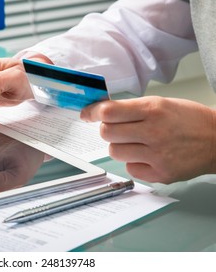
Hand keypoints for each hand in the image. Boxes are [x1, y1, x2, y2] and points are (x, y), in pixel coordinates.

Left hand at [81, 96, 215, 182]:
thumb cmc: (189, 119)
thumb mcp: (162, 103)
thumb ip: (132, 108)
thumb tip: (102, 111)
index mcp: (153, 110)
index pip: (109, 111)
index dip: (93, 112)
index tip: (87, 114)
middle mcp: (154, 132)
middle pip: (106, 133)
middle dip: (106, 129)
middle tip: (116, 128)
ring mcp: (157, 156)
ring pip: (114, 151)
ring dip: (119, 146)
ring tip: (136, 142)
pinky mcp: (161, 174)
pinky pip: (130, 168)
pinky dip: (134, 162)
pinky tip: (147, 155)